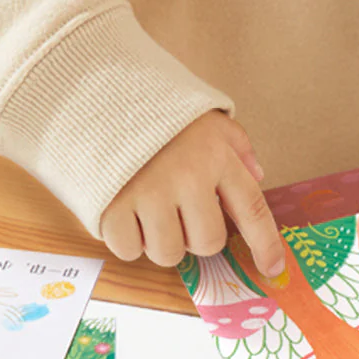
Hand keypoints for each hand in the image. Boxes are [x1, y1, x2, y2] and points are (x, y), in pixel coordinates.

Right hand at [99, 110, 284, 275]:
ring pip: (168, 254)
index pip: (253, 210)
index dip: (266, 245)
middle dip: (195, 237)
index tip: (272, 268)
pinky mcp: (110, 206)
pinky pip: (129, 250)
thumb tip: (256, 175)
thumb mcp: (204, 116)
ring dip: (159, 240)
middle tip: (176, 211)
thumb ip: (236, 145)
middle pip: (208, 243)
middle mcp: (188, 178)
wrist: (86, 89)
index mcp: (216, 156)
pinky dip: (125, 239)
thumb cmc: (151, 110)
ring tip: (146, 208)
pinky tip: (121, 210)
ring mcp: (148, 194)